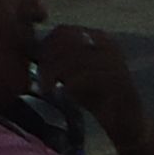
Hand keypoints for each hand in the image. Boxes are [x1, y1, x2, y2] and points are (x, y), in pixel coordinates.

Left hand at [33, 23, 153, 150]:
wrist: (127, 123)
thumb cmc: (96, 96)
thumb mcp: (72, 73)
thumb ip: (55, 60)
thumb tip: (26, 49)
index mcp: (98, 37)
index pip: (63, 31)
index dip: (45, 45)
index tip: (32, 63)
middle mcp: (108, 44)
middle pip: (68, 42)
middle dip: (48, 59)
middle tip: (38, 78)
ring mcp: (116, 61)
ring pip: (76, 58)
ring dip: (55, 73)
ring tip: (45, 88)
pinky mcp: (121, 81)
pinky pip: (89, 76)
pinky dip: (71, 84)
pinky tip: (63, 93)